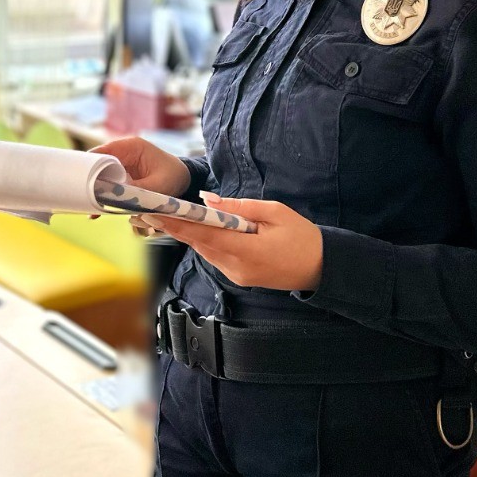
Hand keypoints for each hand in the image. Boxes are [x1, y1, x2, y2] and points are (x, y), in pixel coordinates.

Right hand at [86, 137, 190, 220]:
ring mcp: (121, 165)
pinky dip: (103, 196)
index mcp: (131, 147)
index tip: (80, 182)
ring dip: (95, 191)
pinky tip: (96, 212)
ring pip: (101, 176)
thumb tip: (114, 197)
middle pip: (98, 164)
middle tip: (81, 199)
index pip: (103, 152)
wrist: (184, 180)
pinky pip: (108, 185)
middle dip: (90, 181)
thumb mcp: (158, 185)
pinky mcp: (122, 177)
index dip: (90, 166)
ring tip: (88, 208)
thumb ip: (136, 190)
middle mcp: (123, 153)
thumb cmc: (174, 177)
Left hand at [151, 192, 322, 292]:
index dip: (178, 223)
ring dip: (191, 234)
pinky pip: (216, 257)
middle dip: (178, 226)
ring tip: (171, 215)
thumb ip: (239, 206)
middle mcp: (236, 267)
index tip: (156, 212)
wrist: (321, 267)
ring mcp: (236, 275)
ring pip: (206, 251)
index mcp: (246, 250)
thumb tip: (208, 199)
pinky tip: (200, 229)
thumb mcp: (274, 212)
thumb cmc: (302, 236)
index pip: (204, 235)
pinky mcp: (239, 277)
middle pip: (200, 244)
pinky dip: (206, 242)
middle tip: (155, 209)